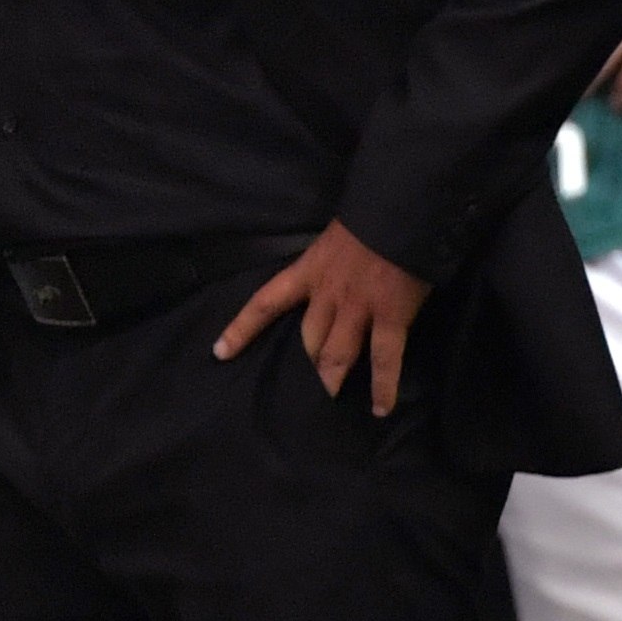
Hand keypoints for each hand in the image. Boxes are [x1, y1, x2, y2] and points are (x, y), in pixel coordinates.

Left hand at [213, 220, 430, 416]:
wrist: (402, 211)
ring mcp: (358, 308)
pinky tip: (381, 409)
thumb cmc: (369, 219)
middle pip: (305, 339)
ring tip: (326, 403)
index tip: (220, 352)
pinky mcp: (391, 317)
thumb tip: (327, 282)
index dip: (242, 328)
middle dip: (301, 366)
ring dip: (331, 380)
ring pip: (336, 354)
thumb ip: (326, 266)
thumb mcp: (333, 241)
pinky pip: (384, 359)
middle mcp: (327, 294)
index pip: (265, 302)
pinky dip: (383, 387)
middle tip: (296, 394)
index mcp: (308, 271)